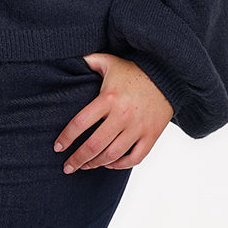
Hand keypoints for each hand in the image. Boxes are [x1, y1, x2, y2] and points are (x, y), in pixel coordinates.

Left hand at [53, 52, 172, 172]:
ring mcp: (138, 127)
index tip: (58, 147)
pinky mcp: (152, 135)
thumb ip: (88, 61)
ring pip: (113, 154)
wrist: (169, 76)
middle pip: (94, 145)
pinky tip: (109, 164)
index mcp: (108, 98)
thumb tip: (70, 60)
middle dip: (77, 159)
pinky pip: (135, 158)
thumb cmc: (135, 71)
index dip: (66, 138)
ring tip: (85, 166)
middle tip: (68, 167)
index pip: (80, 123)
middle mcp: (122, 115)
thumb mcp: (110, 61)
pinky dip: (121, 165)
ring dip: (96, 164)